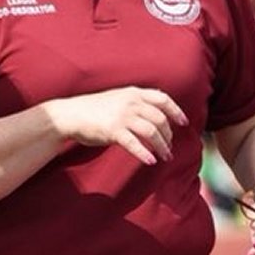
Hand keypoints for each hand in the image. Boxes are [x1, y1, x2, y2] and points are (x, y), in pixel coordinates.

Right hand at [51, 86, 187, 165]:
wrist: (69, 115)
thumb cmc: (92, 109)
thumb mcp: (116, 98)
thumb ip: (134, 102)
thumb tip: (154, 115)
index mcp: (132, 93)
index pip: (163, 99)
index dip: (176, 111)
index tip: (184, 123)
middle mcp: (130, 102)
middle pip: (160, 119)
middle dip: (169, 136)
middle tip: (170, 147)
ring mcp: (122, 116)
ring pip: (152, 133)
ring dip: (162, 147)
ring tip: (166, 157)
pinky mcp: (113, 131)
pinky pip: (135, 144)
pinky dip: (145, 154)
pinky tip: (151, 161)